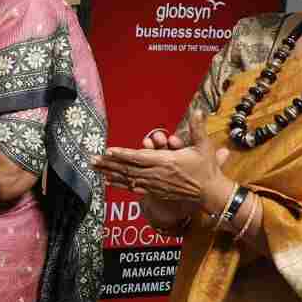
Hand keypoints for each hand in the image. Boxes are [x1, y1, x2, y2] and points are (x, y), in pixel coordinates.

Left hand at [93, 106, 234, 215]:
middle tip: (91, 159)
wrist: (209, 192)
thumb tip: (199, 110)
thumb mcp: (204, 146)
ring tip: (94, 168)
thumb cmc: (206, 168)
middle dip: (108, 164)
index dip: (123, 154)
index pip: (140, 157)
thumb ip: (198, 128)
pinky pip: (133, 187)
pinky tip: (108, 181)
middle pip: (127, 168)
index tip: (108, 151)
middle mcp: (157, 174)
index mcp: (166, 162)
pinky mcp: (155, 191)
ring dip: (109, 172)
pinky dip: (120, 184)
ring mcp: (154, 184)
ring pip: (127, 178)